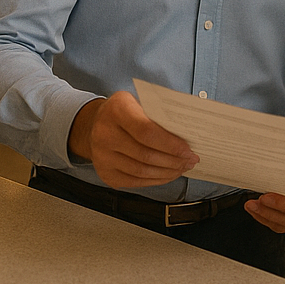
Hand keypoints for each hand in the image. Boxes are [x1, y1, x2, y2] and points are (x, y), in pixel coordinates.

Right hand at [68, 91, 197, 188]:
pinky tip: (168, 174)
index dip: (170, 144)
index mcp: (116, 110)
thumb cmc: (122, 113)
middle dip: (173, 160)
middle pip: (146, 155)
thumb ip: (157, 115)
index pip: (146, 131)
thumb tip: (186, 134)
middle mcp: (105, 134)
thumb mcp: (137, 102)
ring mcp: (102, 157)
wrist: (94, 125)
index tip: (188, 149)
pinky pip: (136, 182)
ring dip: (167, 172)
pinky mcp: (106, 174)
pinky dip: (156, 180)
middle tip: (190, 160)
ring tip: (182, 167)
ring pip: (142, 171)